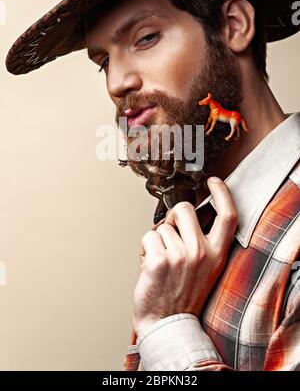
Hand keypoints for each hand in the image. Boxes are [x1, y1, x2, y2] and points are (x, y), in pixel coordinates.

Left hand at [133, 177, 237, 337]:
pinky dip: (145, 249)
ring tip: (161, 262)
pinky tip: (150, 267)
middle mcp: (201, 252)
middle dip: (172, 216)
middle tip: (169, 234)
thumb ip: (203, 242)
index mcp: (217, 254)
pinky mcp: (158, 260)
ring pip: (161, 226)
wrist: (167, 324)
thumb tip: (189, 213)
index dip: (222, 193)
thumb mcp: (206, 269)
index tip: (214, 181)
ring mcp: (180, 256)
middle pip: (184, 209)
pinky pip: (147, 237)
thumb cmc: (183, 294)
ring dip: (157, 240)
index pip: (228, 216)